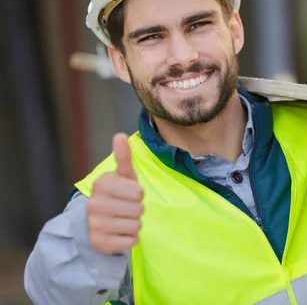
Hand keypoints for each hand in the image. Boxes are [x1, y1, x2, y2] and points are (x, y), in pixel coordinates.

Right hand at [87, 133, 143, 253]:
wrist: (95, 221)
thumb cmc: (117, 194)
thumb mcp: (122, 176)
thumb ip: (123, 157)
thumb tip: (120, 135)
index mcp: (102, 184)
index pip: (138, 193)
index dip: (138, 194)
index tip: (128, 194)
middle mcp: (94, 204)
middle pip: (138, 210)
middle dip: (137, 210)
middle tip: (126, 208)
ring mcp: (95, 225)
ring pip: (135, 226)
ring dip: (134, 224)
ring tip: (123, 219)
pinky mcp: (99, 243)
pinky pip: (131, 241)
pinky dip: (130, 238)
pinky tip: (119, 232)